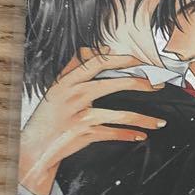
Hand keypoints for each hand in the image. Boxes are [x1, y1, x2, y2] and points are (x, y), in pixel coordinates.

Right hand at [18, 51, 166, 194]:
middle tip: (157, 85)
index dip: (121, 59)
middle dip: (140, 84)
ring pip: (119, 115)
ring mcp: (79, 117)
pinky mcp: (84, 135)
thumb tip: (102, 48)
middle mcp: (73, 96)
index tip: (141, 59)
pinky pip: (113, 134)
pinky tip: (141, 135)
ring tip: (159, 123)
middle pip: (112, 85)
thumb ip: (76, 66)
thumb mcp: (57, 87)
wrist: (36, 146)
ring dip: (143, 119)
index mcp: (68, 81)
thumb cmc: (50, 114)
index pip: (97, 63)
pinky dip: (129, 135)